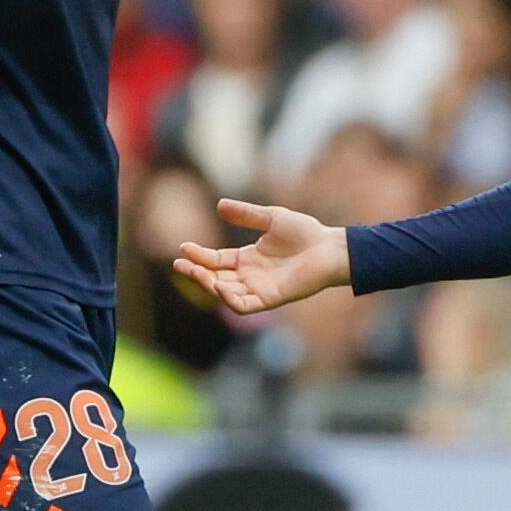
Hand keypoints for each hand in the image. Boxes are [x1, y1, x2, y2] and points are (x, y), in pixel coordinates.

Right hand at [173, 199, 351, 313]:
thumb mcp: (271, 218)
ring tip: (197, 271)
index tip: (183, 248)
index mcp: (247, 258)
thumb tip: (220, 205)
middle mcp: (249, 276)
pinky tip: (220, 285)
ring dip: (208, 284)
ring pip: (224, 293)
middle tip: (181, 263)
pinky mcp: (269, 299)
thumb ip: (247, 214)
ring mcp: (258, 289)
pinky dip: (229, 299)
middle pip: (214, 278)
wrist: (329, 247)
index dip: (198, 256)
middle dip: (196, 272)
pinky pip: (244, 305)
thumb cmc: (305, 232)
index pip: (215, 260)